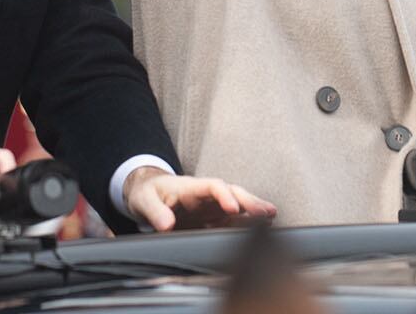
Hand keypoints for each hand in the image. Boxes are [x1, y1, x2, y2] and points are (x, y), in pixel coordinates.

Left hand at [122, 166, 276, 231]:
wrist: (147, 195)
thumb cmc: (146, 194)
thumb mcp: (144, 201)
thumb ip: (155, 212)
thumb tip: (166, 224)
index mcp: (190, 187)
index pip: (212, 186)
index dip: (224, 196)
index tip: (233, 208)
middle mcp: (205, 195)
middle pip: (232, 193)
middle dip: (249, 201)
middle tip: (266, 212)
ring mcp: (210, 206)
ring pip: (237, 205)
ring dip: (254, 210)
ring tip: (271, 216)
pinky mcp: (212, 219)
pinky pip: (232, 220)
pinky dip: (247, 223)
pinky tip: (261, 228)